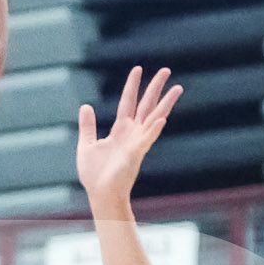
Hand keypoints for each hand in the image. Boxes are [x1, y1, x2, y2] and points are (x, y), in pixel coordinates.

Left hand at [76, 66, 182, 208]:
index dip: (132, 86)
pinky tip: (161, 118)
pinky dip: (153, 129)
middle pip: (147, 105)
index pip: (128, 102)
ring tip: (177, 88)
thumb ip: (88, 126)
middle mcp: (132, 134)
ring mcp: (137, 143)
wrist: (100, 194)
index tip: (137, 69)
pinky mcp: (136, 154)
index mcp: (121, 130)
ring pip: (154, 118)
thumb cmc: (95, 175)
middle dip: (155, 87)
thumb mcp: (87, 145)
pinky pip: (147, 139)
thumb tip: (86, 106)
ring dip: (165, 103)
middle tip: (166, 70)